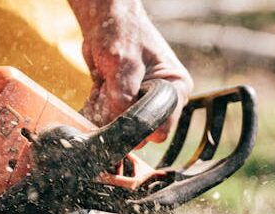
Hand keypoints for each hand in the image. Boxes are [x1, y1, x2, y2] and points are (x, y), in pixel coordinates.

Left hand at [70, 0, 192, 140]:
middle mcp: (164, 99)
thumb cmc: (122, 32)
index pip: (162, 127)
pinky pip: (112, 120)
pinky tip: (99, 90)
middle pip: (143, 130)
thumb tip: (118, 126)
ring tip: (104, 85)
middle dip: (121, 118)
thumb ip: (122, 96)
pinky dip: (100, 109)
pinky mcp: (127, 103)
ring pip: (124, 127)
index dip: (140, 127)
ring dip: (107, 113)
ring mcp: (145, 102)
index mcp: (176, 88)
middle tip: (109, 92)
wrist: (106, 20)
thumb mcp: (123, 63)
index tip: (119, 114)